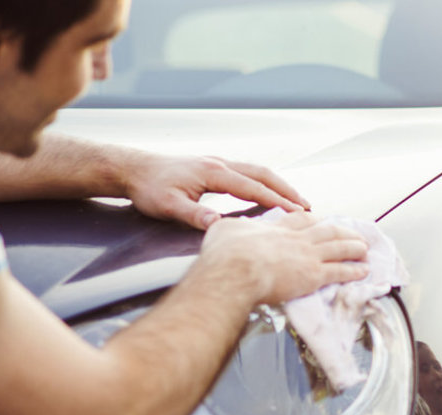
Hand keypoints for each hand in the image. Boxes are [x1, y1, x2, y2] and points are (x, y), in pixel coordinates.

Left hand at [124, 152, 310, 229]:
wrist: (133, 169)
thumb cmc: (149, 188)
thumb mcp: (168, 206)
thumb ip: (194, 215)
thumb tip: (219, 224)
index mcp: (214, 173)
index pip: (254, 188)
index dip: (278, 201)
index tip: (298, 214)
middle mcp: (221, 164)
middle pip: (264, 175)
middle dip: (288, 190)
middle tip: (308, 207)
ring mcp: (218, 163)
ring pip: (258, 171)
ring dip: (279, 185)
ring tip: (296, 201)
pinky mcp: (214, 167)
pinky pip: (248, 173)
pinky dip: (265, 182)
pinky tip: (270, 193)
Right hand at [198, 212, 367, 303]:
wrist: (235, 271)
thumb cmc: (226, 254)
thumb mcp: (225, 230)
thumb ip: (234, 227)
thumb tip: (227, 226)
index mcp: (276, 229)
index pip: (300, 219)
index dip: (313, 219)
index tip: (320, 220)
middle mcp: (296, 239)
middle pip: (327, 231)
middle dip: (343, 231)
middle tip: (353, 234)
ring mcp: (308, 256)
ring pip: (339, 247)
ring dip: (354, 247)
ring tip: (364, 248)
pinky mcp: (314, 275)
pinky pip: (340, 271)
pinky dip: (354, 270)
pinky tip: (363, 270)